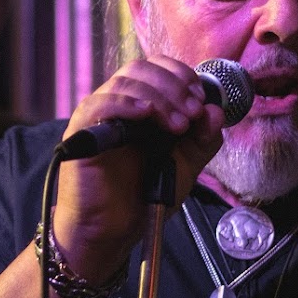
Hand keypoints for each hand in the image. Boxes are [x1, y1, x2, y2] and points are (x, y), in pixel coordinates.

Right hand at [52, 55, 224, 278]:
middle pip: (142, 68)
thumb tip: (215, 111)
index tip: (200, 100)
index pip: (158, 68)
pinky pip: (101, 104)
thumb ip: (204, 138)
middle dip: (174, 86)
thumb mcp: (186, 164)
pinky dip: (128, 103)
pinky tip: (147, 114)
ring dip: (159, 97)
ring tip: (176, 125)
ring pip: (125, 81)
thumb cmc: (144, 196)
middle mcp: (119, 103)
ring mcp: (99, 115)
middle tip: (192, 113)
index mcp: (142, 104)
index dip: (182, 76)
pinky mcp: (82, 131)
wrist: (116, 229)